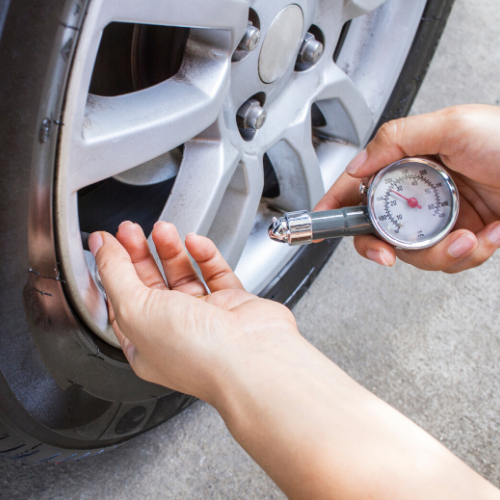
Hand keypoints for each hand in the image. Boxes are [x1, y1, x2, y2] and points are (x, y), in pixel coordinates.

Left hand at [88, 222, 297, 402]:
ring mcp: (205, 317)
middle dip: (140, 254)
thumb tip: (101, 246)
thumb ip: (115, 274)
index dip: (113, 270)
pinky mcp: (232, 303)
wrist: (253, 356)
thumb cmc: (197, 353)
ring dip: (171, 250)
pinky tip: (196, 242)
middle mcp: (175, 332)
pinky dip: (205, 254)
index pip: (122, 301)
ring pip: (183, 274)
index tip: (109, 242)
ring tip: (163, 230)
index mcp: (145, 344)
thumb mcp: (137, 310)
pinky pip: (215, 271)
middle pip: (151, 284)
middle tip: (133, 230)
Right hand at [316, 104, 499, 272]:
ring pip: (414, 252)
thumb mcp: (453, 124)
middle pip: (379, 228)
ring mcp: (442, 218)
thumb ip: (397, 138)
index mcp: (410, 163)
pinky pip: (450, 259)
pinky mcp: (465, 237)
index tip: (320, 220)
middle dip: (380, 246)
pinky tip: (486, 236)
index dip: (336, 204)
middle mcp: (421, 193)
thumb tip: (359, 163)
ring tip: (466, 238)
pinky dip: (468, 254)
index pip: (361, 185)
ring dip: (438, 252)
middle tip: (386, 252)